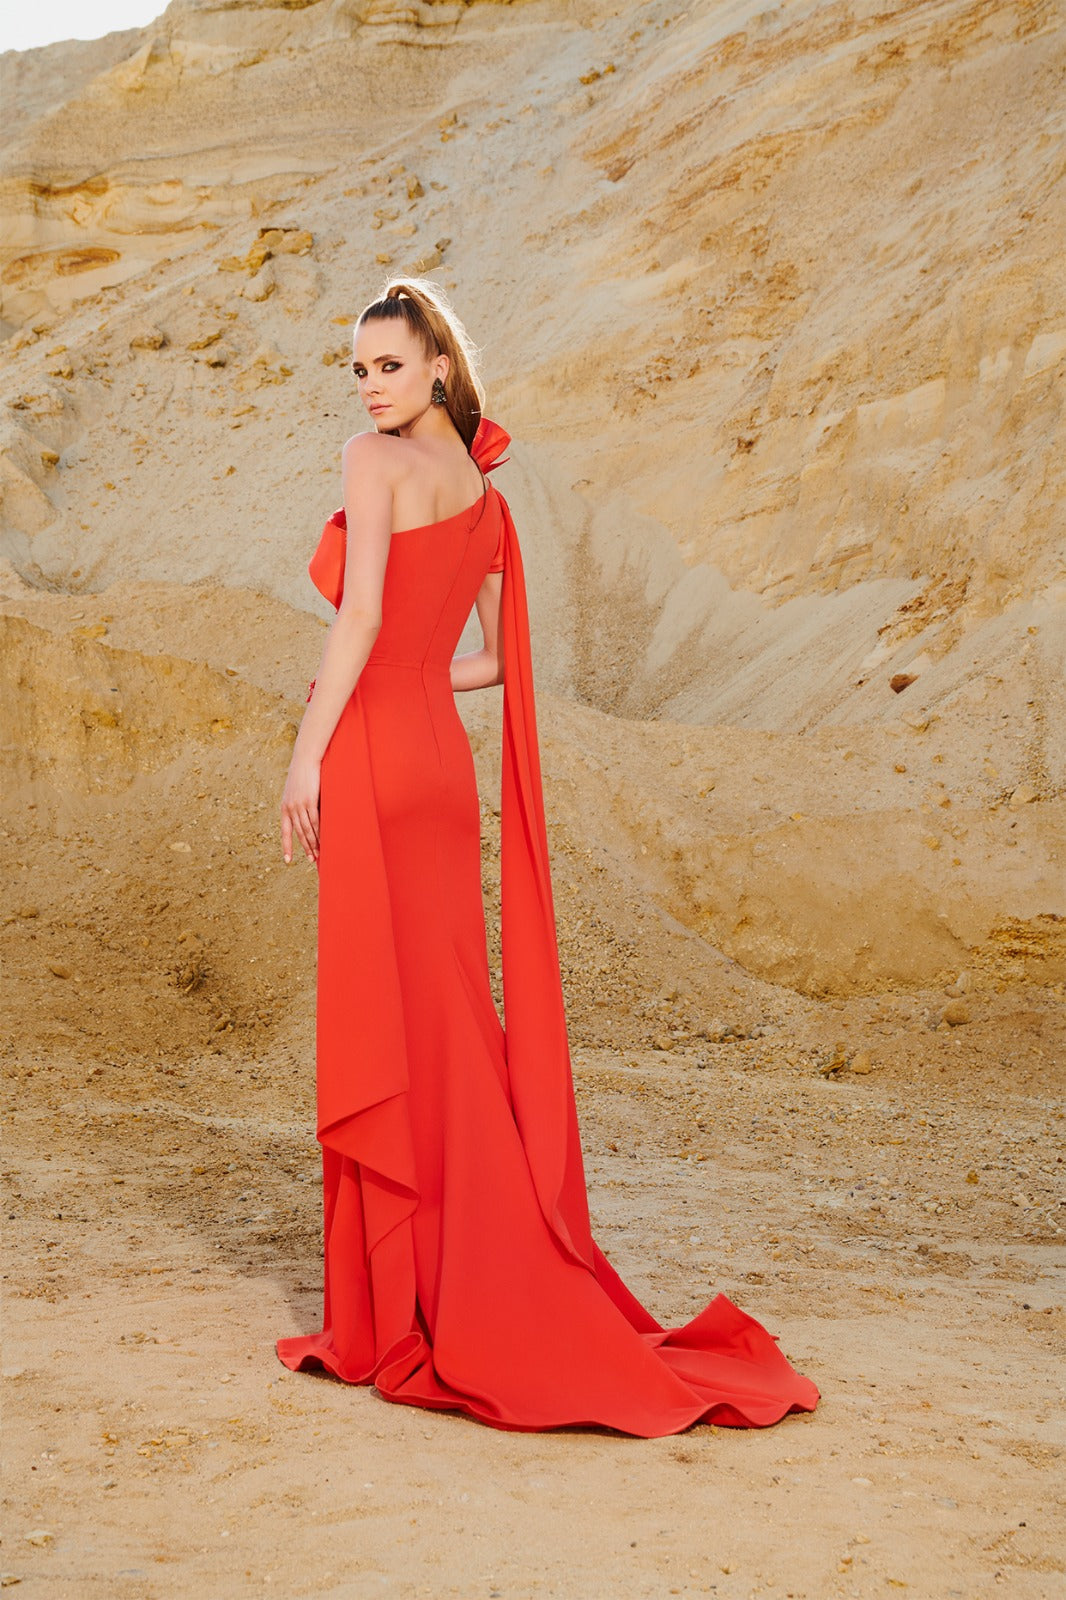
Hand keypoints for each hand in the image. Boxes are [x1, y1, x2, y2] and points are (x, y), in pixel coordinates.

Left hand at [280, 749, 320, 864]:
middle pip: (299, 833)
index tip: (288, 861)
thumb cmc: (302, 775)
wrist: (305, 759)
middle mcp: (290, 808)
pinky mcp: (310, 801)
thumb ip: (298, 805)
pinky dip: (319, 832)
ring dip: (314, 843)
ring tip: (319, 854)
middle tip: (313, 860)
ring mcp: (299, 805)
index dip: (287, 846)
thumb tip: (305, 817)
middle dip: (306, 848)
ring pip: (307, 830)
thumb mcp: (295, 792)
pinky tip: (323, 839)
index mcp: (284, 808)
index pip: (285, 832)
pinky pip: (315, 821)